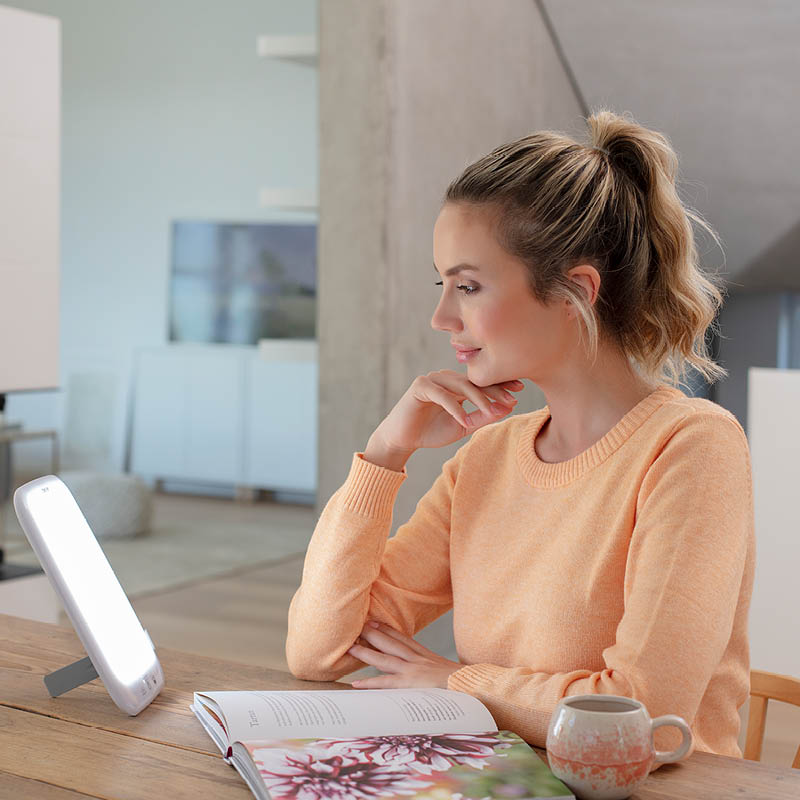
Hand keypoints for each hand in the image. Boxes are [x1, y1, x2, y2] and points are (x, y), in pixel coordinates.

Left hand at [347, 621, 462, 688]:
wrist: (474, 686)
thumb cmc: (464, 683)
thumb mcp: (449, 671)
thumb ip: (437, 671)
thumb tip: (431, 676)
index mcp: (426, 655)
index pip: (404, 639)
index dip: (388, 629)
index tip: (375, 621)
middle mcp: (418, 659)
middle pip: (391, 643)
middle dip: (373, 634)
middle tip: (357, 626)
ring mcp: (413, 670)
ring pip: (384, 659)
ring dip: (366, 653)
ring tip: (350, 648)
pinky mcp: (410, 684)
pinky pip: (386, 683)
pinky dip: (370, 683)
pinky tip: (356, 684)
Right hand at [369, 371, 524, 456]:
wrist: (403, 440)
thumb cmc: (431, 432)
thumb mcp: (463, 426)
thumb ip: (482, 417)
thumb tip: (507, 408)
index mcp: (456, 385)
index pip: (481, 382)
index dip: (500, 385)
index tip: (519, 391)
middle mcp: (445, 378)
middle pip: (474, 381)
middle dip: (493, 390)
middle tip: (510, 399)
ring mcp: (432, 379)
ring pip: (460, 385)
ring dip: (477, 399)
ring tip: (491, 412)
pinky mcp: (419, 386)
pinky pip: (441, 395)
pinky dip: (454, 407)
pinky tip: (464, 420)